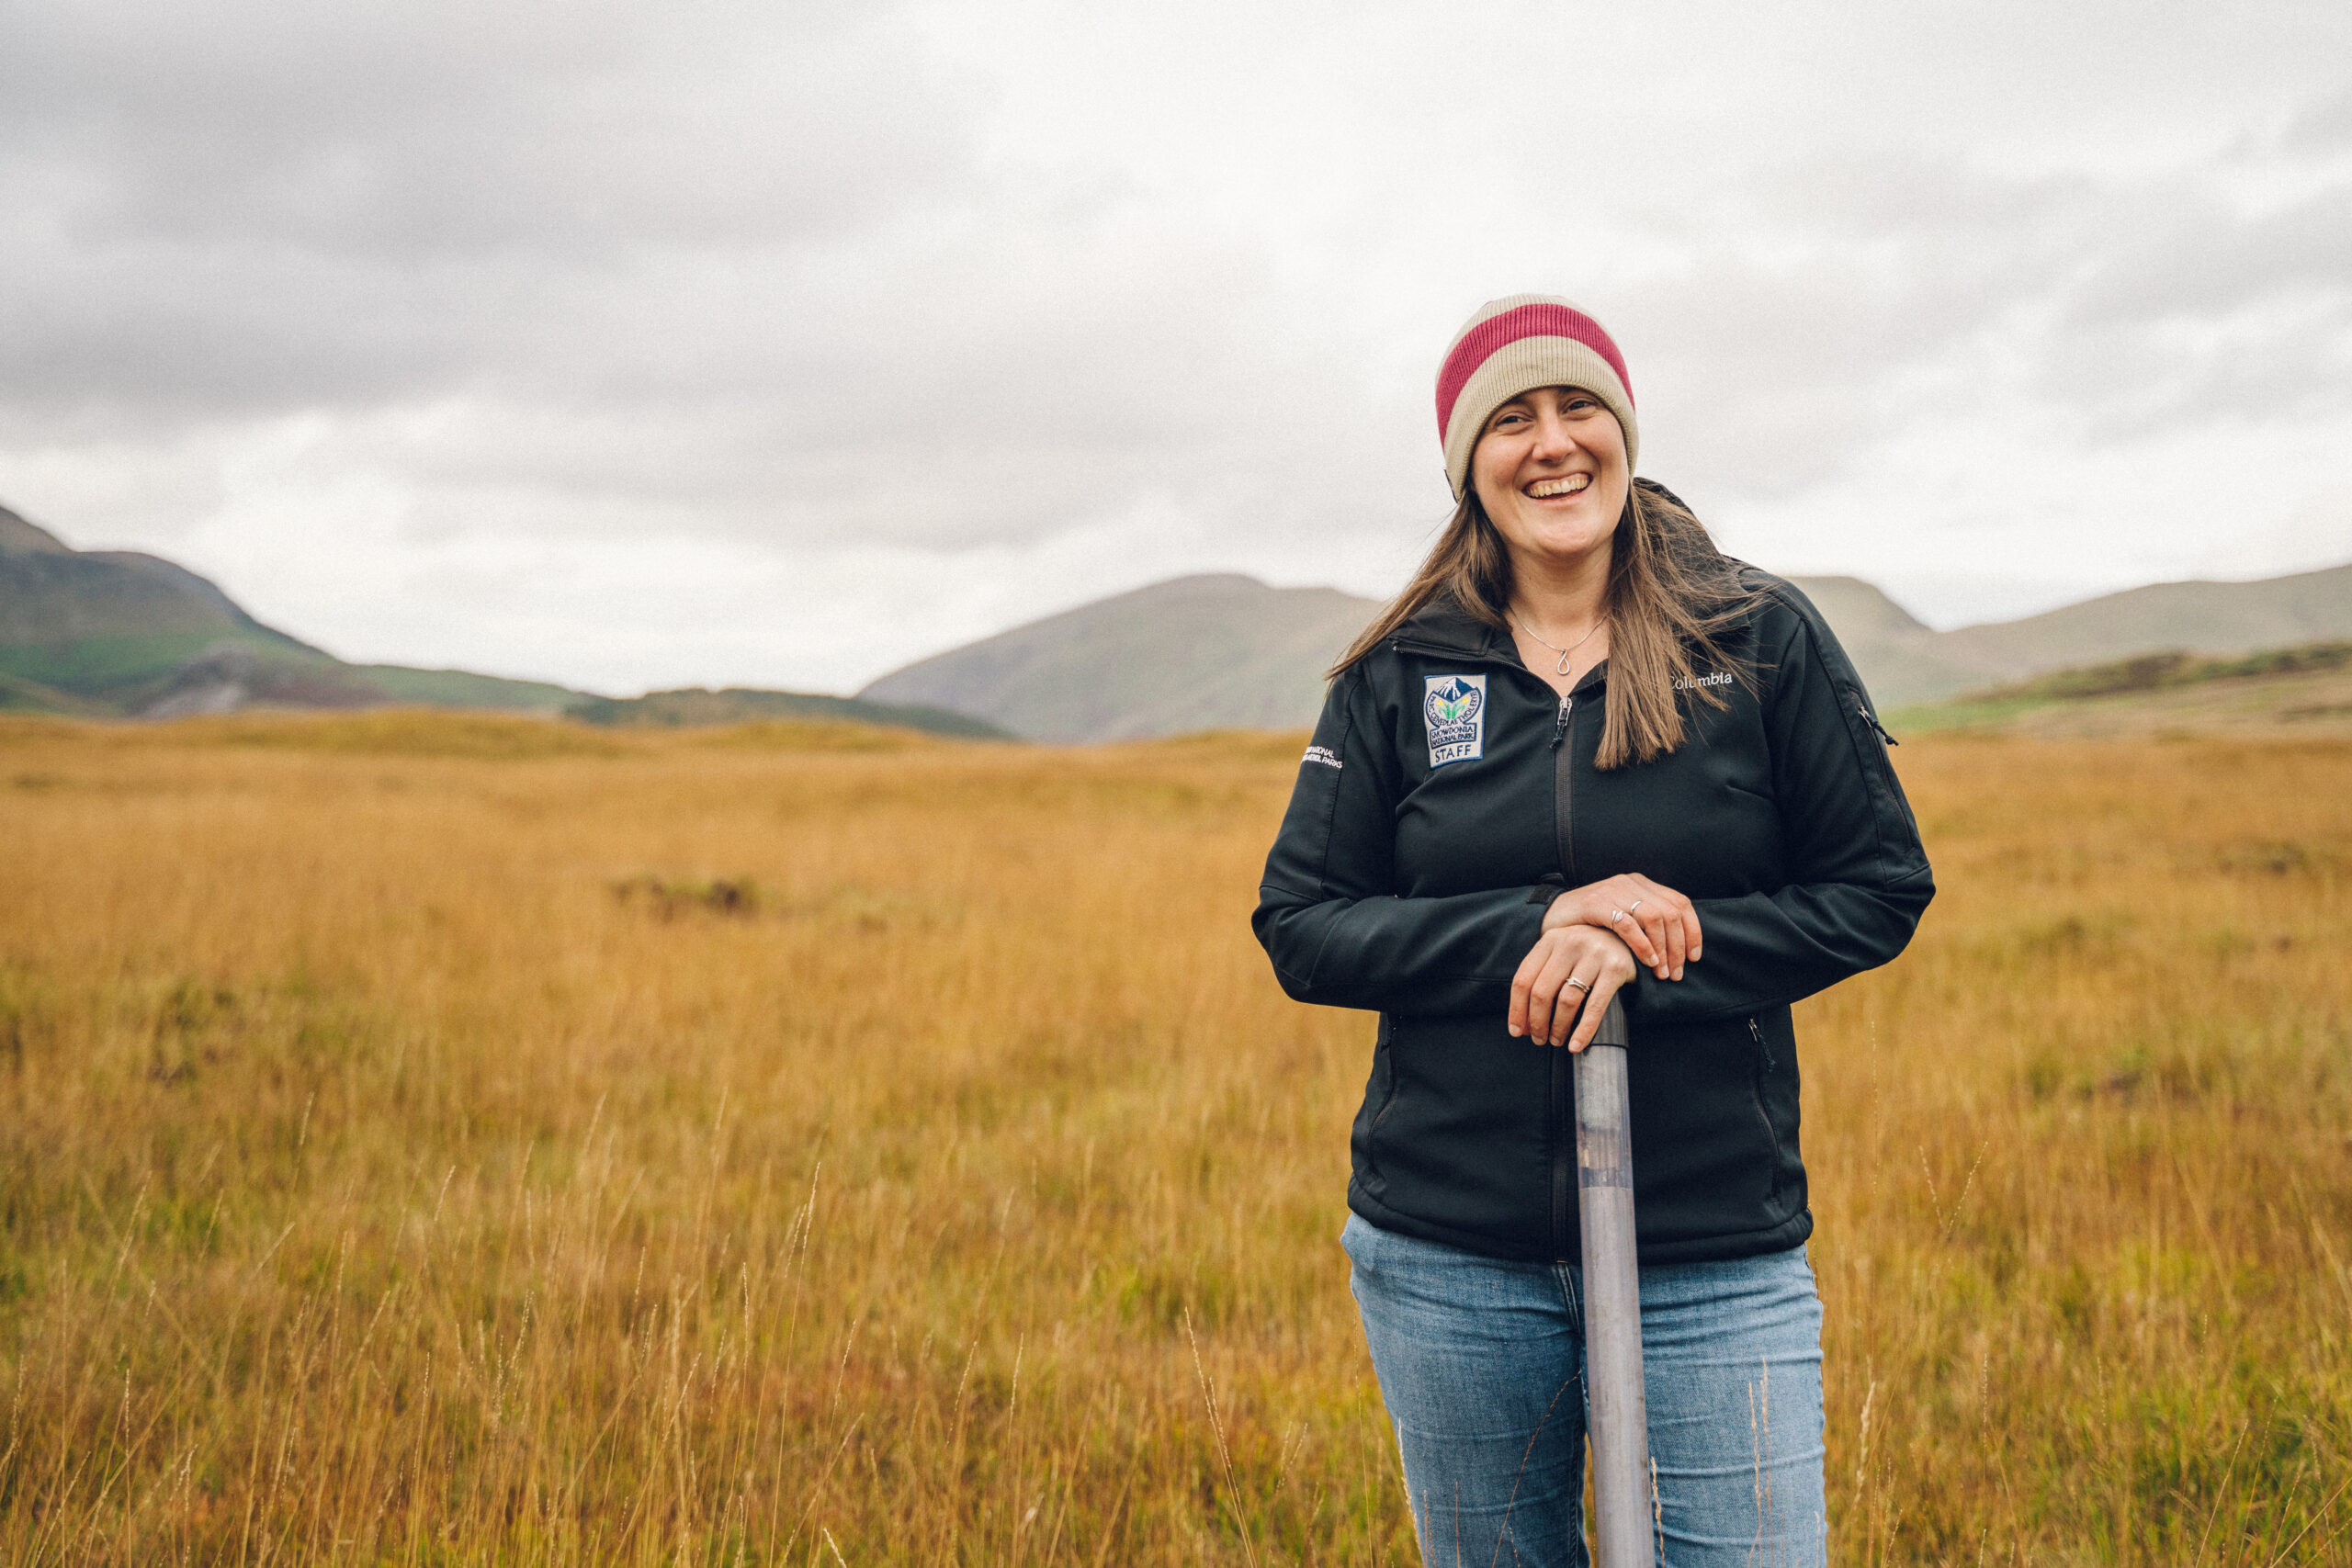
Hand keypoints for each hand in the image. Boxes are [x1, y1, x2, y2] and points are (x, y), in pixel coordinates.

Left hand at [1509, 925, 1637, 1051]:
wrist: (1627, 938)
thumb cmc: (1586, 954)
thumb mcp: (1560, 954)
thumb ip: (1541, 977)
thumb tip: (1522, 1023)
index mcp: (1550, 940)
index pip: (1523, 979)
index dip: (1516, 1010)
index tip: (1517, 1031)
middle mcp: (1569, 943)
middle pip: (1541, 992)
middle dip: (1537, 1023)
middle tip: (1538, 1039)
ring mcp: (1594, 954)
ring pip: (1566, 1000)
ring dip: (1558, 1028)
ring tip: (1556, 1041)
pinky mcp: (1615, 968)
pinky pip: (1595, 1006)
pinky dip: (1584, 1030)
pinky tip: (1576, 1045)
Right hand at [1539, 873, 1700, 980]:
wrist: (1550, 917)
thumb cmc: (1590, 925)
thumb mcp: (1623, 919)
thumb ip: (1647, 925)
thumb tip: (1680, 950)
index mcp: (1641, 884)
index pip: (1680, 903)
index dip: (1692, 931)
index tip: (1694, 958)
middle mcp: (1630, 883)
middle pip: (1670, 912)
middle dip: (1678, 947)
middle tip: (1676, 974)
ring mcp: (1613, 890)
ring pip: (1654, 917)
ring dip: (1663, 949)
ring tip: (1662, 973)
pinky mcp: (1596, 903)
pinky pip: (1628, 924)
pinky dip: (1642, 945)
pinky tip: (1647, 962)